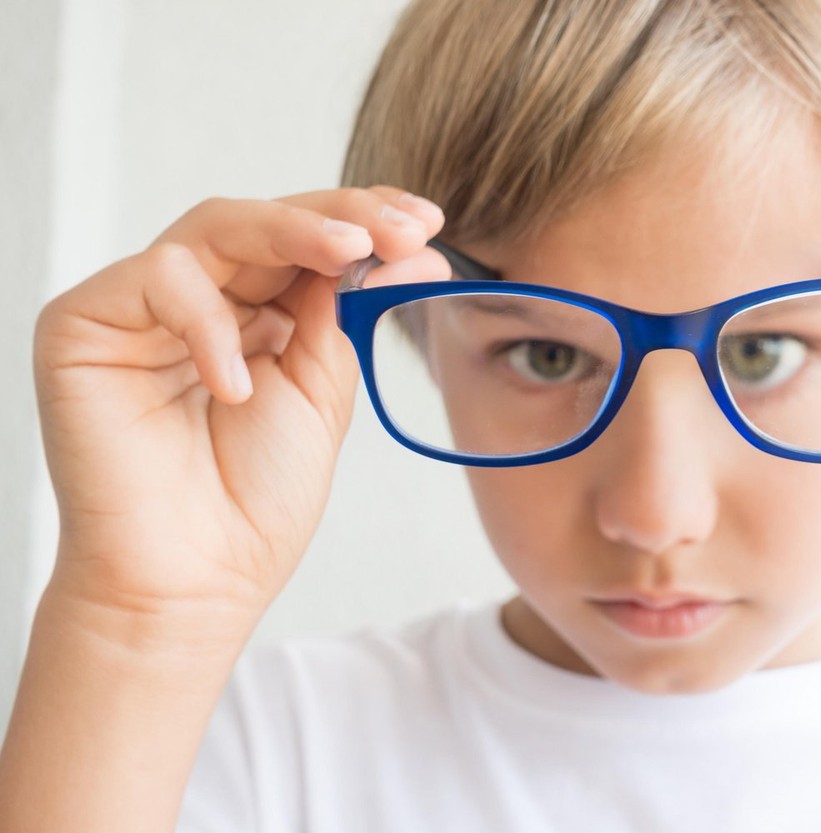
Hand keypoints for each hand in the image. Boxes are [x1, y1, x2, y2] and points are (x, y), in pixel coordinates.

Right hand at [34, 186, 449, 630]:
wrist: (195, 582)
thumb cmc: (254, 501)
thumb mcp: (320, 391)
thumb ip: (339, 315)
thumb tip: (390, 250)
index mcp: (252, 315)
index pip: (306, 243)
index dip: (366, 223)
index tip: (429, 226)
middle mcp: (197, 302)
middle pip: (267, 221)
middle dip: (344, 216)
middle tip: (403, 228)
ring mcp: (139, 310)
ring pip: (215, 227)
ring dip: (293, 231)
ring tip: (349, 254)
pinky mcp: (83, 325)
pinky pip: (157, 280)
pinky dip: (208, 322)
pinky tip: (238, 385)